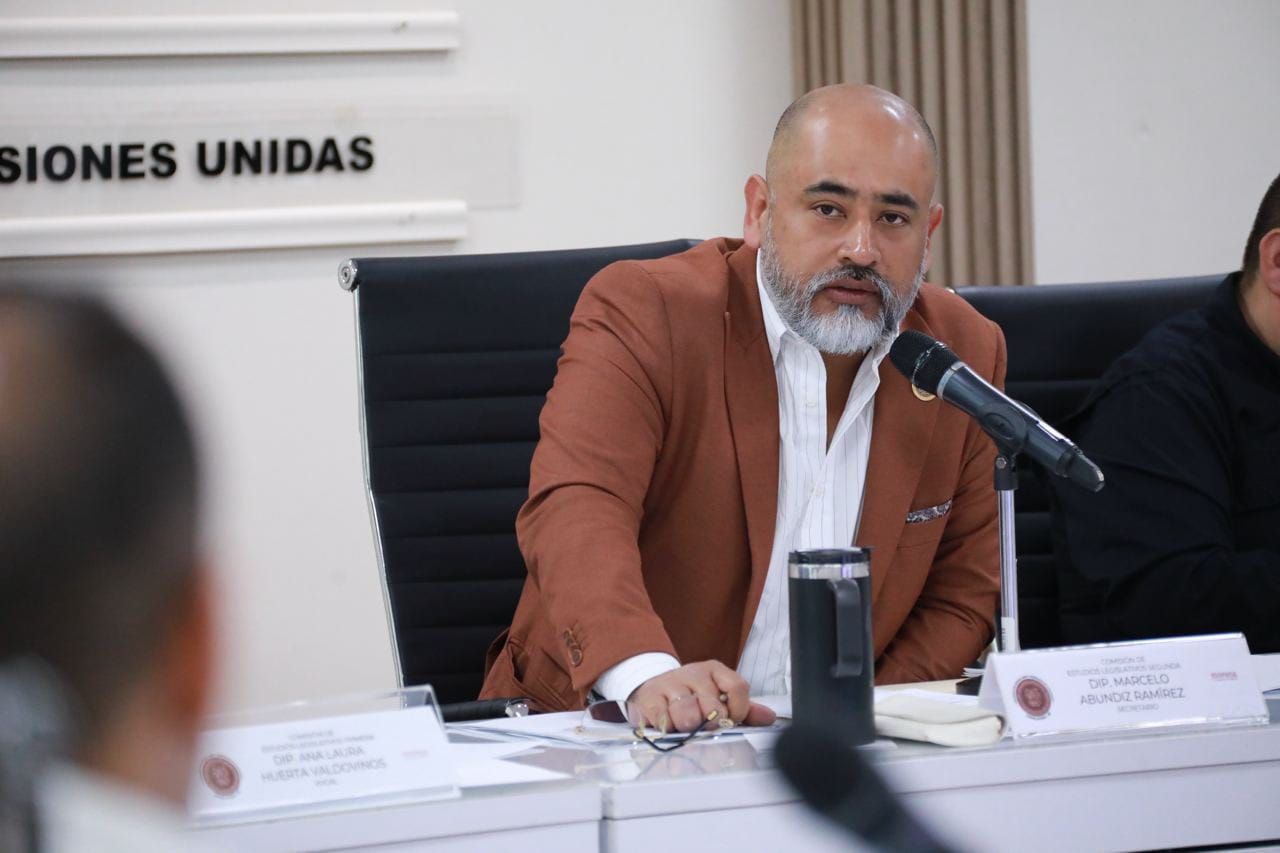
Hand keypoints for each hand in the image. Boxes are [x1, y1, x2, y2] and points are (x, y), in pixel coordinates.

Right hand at [626, 660, 776, 732]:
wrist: (652, 688)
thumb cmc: (691, 697)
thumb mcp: (719, 698)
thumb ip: (744, 709)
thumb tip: (769, 717)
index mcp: (715, 671)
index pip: (737, 687)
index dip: (738, 710)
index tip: (731, 720)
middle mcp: (693, 673)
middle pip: (711, 706)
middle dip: (710, 724)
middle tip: (704, 727)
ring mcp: (670, 684)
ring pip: (686, 714)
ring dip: (687, 728)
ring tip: (684, 727)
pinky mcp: (650, 697)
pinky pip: (663, 719)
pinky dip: (668, 729)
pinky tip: (668, 726)